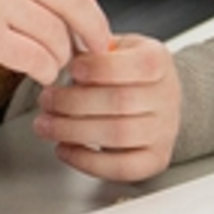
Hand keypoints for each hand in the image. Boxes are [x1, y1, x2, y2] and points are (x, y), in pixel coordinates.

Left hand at [32, 33, 182, 181]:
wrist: (152, 96)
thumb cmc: (125, 71)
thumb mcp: (114, 47)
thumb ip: (92, 46)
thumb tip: (60, 48)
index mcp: (159, 61)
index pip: (139, 65)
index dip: (100, 68)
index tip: (71, 69)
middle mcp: (167, 96)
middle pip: (121, 102)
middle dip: (73, 102)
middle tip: (46, 100)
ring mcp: (164, 131)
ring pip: (119, 136)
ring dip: (73, 131)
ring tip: (46, 125)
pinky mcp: (155, 159)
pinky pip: (123, 167)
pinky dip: (88, 161)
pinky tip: (65, 148)